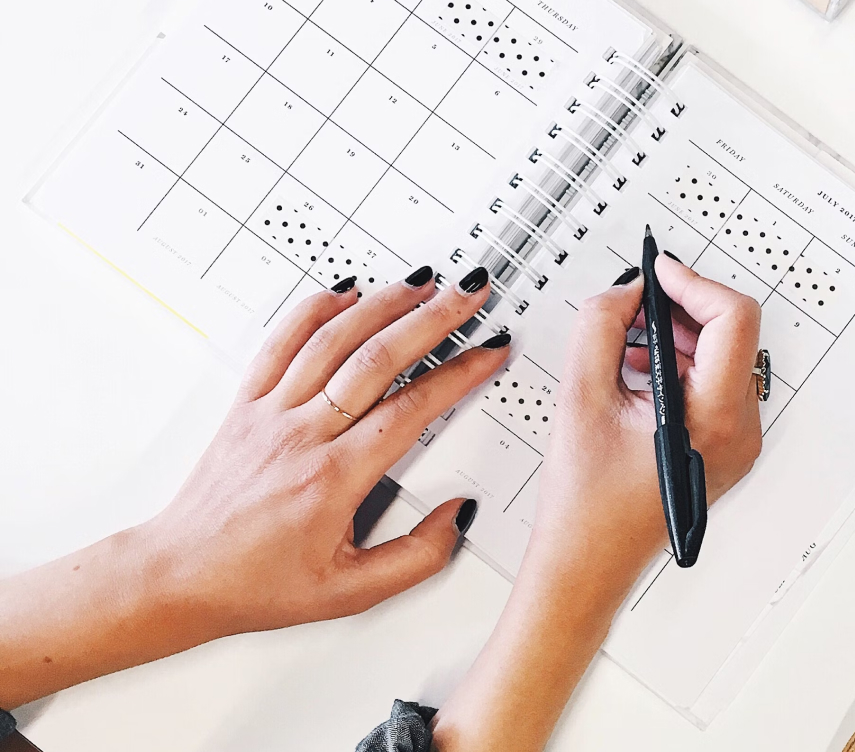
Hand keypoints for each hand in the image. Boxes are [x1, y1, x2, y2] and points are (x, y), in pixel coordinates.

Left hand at [144, 266, 507, 634]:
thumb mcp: (351, 593)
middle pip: (377, 359)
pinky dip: (314, 309)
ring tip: (422, 282)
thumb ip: (416, 557)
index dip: (458, 374)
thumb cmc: (257, 584)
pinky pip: (280, 342)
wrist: (180, 576)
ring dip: (382, 304)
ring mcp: (269, 414)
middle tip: (468, 294)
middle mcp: (301, 436)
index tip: (488, 351)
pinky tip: (344, 293)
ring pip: (332, 340)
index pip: (411, 409)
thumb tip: (457, 516)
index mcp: (333, 479)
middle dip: (433, 318)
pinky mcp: (245, 404)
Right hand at [431, 258, 763, 751]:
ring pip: (724, 356)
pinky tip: (638, 367)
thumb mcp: (581, 396)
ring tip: (628, 338)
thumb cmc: (585, 504)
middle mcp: (740, 431)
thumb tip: (626, 289)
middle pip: (733, 334)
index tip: (658, 271)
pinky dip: (679, 363)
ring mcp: (737, 442)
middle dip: (683, 307)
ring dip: (678, 334)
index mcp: (715, 419)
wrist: (587, 564)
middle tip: (637, 299)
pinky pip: (713, 384)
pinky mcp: (723, 446)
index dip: (693, 283)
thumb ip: (601, 325)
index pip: (734, 319)